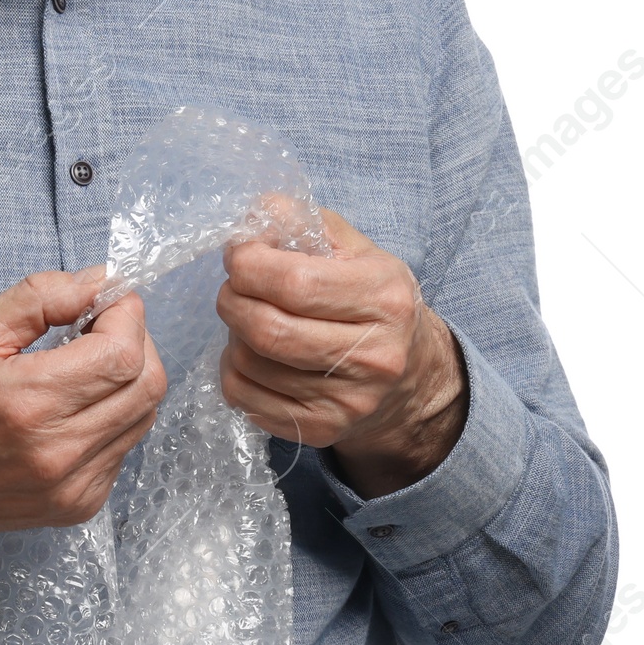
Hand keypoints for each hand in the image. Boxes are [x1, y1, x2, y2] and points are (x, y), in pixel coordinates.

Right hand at [0, 268, 168, 578]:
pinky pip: (122, 448)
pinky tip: (70, 407)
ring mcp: (71, 487)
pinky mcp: (76, 507)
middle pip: (147, 386)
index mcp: (27, 403)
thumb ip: (40, 298)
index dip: (127, 315)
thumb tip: (99, 281)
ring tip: (82, 364)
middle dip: (135, 342)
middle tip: (98, 326)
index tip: (105, 299)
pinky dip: (111, 417)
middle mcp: (57, 453)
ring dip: (126, 379)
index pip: (123, 354)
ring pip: (142, 417)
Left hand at [217, 208, 467, 497]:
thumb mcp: (354, 249)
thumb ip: (303, 222)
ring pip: (250, 364)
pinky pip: (244, 398)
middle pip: (268, 329)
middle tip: (233, 288)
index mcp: (385, 299)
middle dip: (232, 300)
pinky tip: (254, 356)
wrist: (410, 377)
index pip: (296, 283)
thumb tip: (253, 215)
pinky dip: (233, 371)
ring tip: (251, 320)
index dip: (249, 264)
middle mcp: (374, 356)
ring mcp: (349, 400)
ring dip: (233, 335)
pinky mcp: (323, 429)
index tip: (239, 255)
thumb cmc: (371, 301)